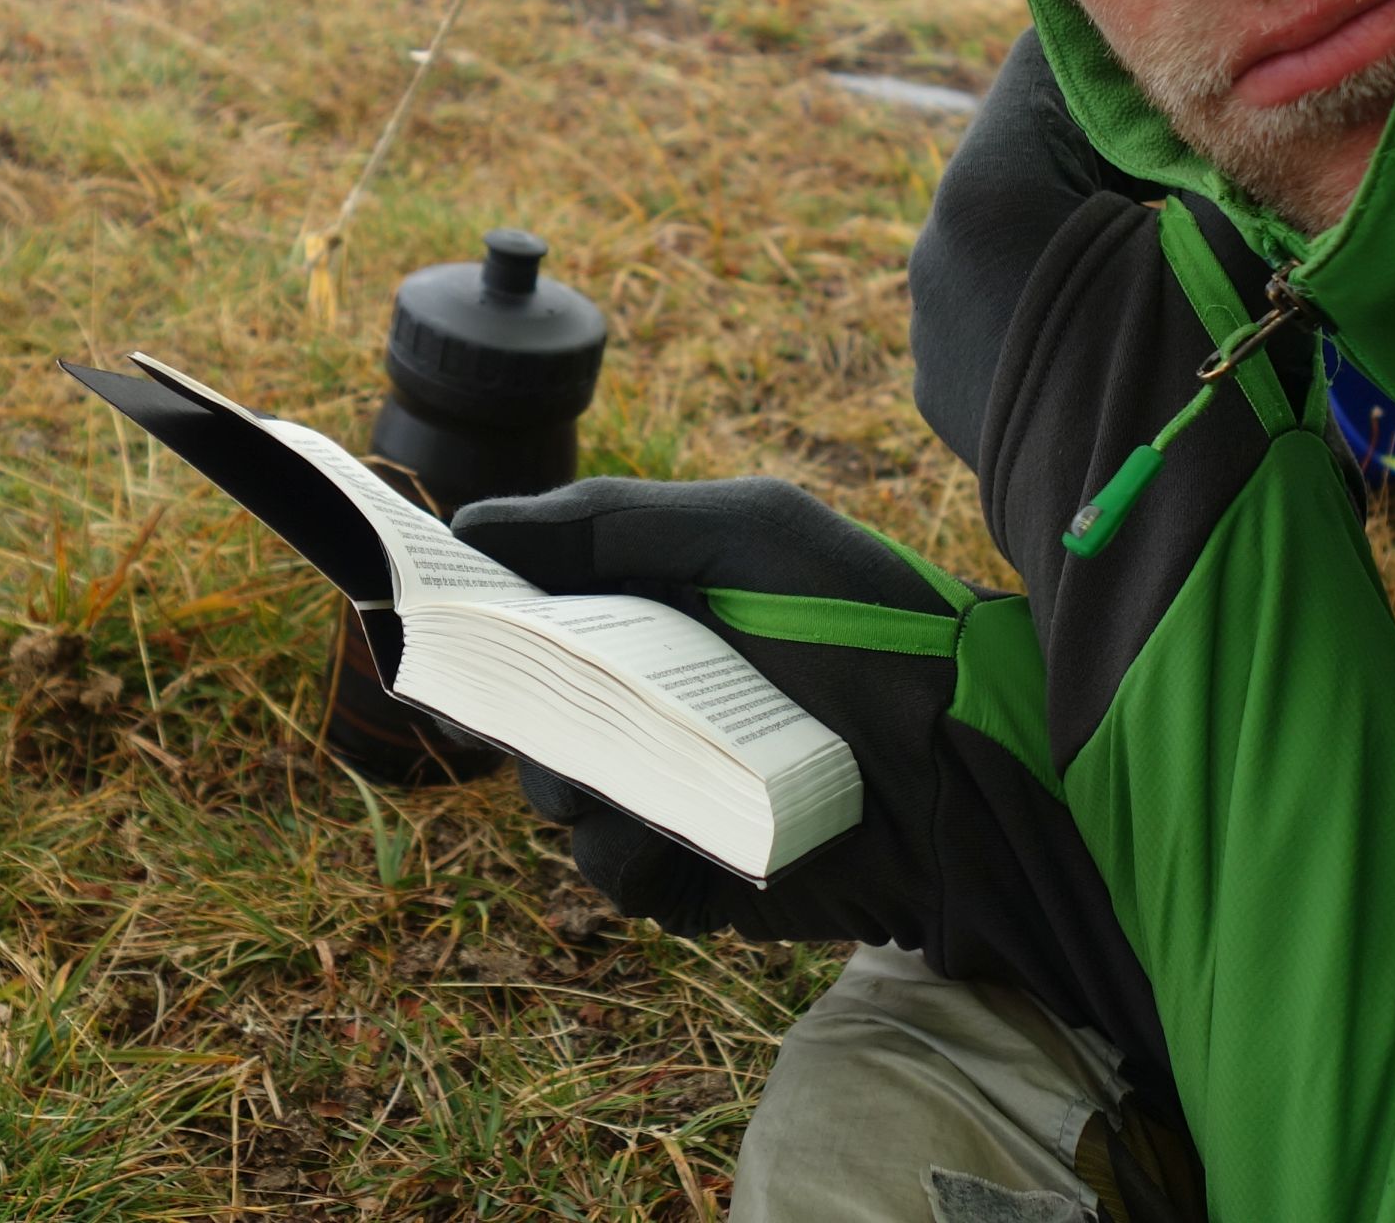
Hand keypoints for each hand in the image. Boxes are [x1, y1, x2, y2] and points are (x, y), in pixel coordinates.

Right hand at [455, 477, 1153, 1034]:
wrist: (972, 763)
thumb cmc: (869, 625)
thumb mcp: (748, 532)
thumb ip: (607, 521)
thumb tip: (468, 525)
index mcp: (645, 610)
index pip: (521, 612)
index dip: (469, 613)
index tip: (421, 607)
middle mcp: (644, 699)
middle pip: (517, 709)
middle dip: (517, 703)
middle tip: (555, 693)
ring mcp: (664, 789)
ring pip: (552, 796)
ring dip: (575, 781)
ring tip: (644, 766)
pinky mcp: (690, 874)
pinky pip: (609, 871)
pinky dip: (629, 851)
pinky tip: (683, 828)